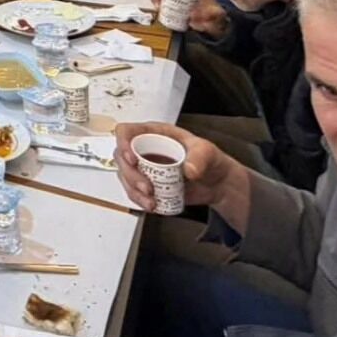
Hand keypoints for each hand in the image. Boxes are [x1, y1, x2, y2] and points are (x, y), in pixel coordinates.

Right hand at [114, 121, 241, 213]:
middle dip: (131, 175)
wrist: (215, 183)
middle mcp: (144, 149)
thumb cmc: (209, 160)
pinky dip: (140, 201)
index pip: (127, 131)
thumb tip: (189, 169)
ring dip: (134, 191)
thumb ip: (199, 157)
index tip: (132, 159)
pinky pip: (133, 192)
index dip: (123, 143)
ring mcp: (144, 167)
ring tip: (151, 201)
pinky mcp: (146, 184)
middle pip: (121, 157)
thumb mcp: (207, 152)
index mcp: (154, 134)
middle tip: (147, 188)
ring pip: (125, 176)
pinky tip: (153, 205)